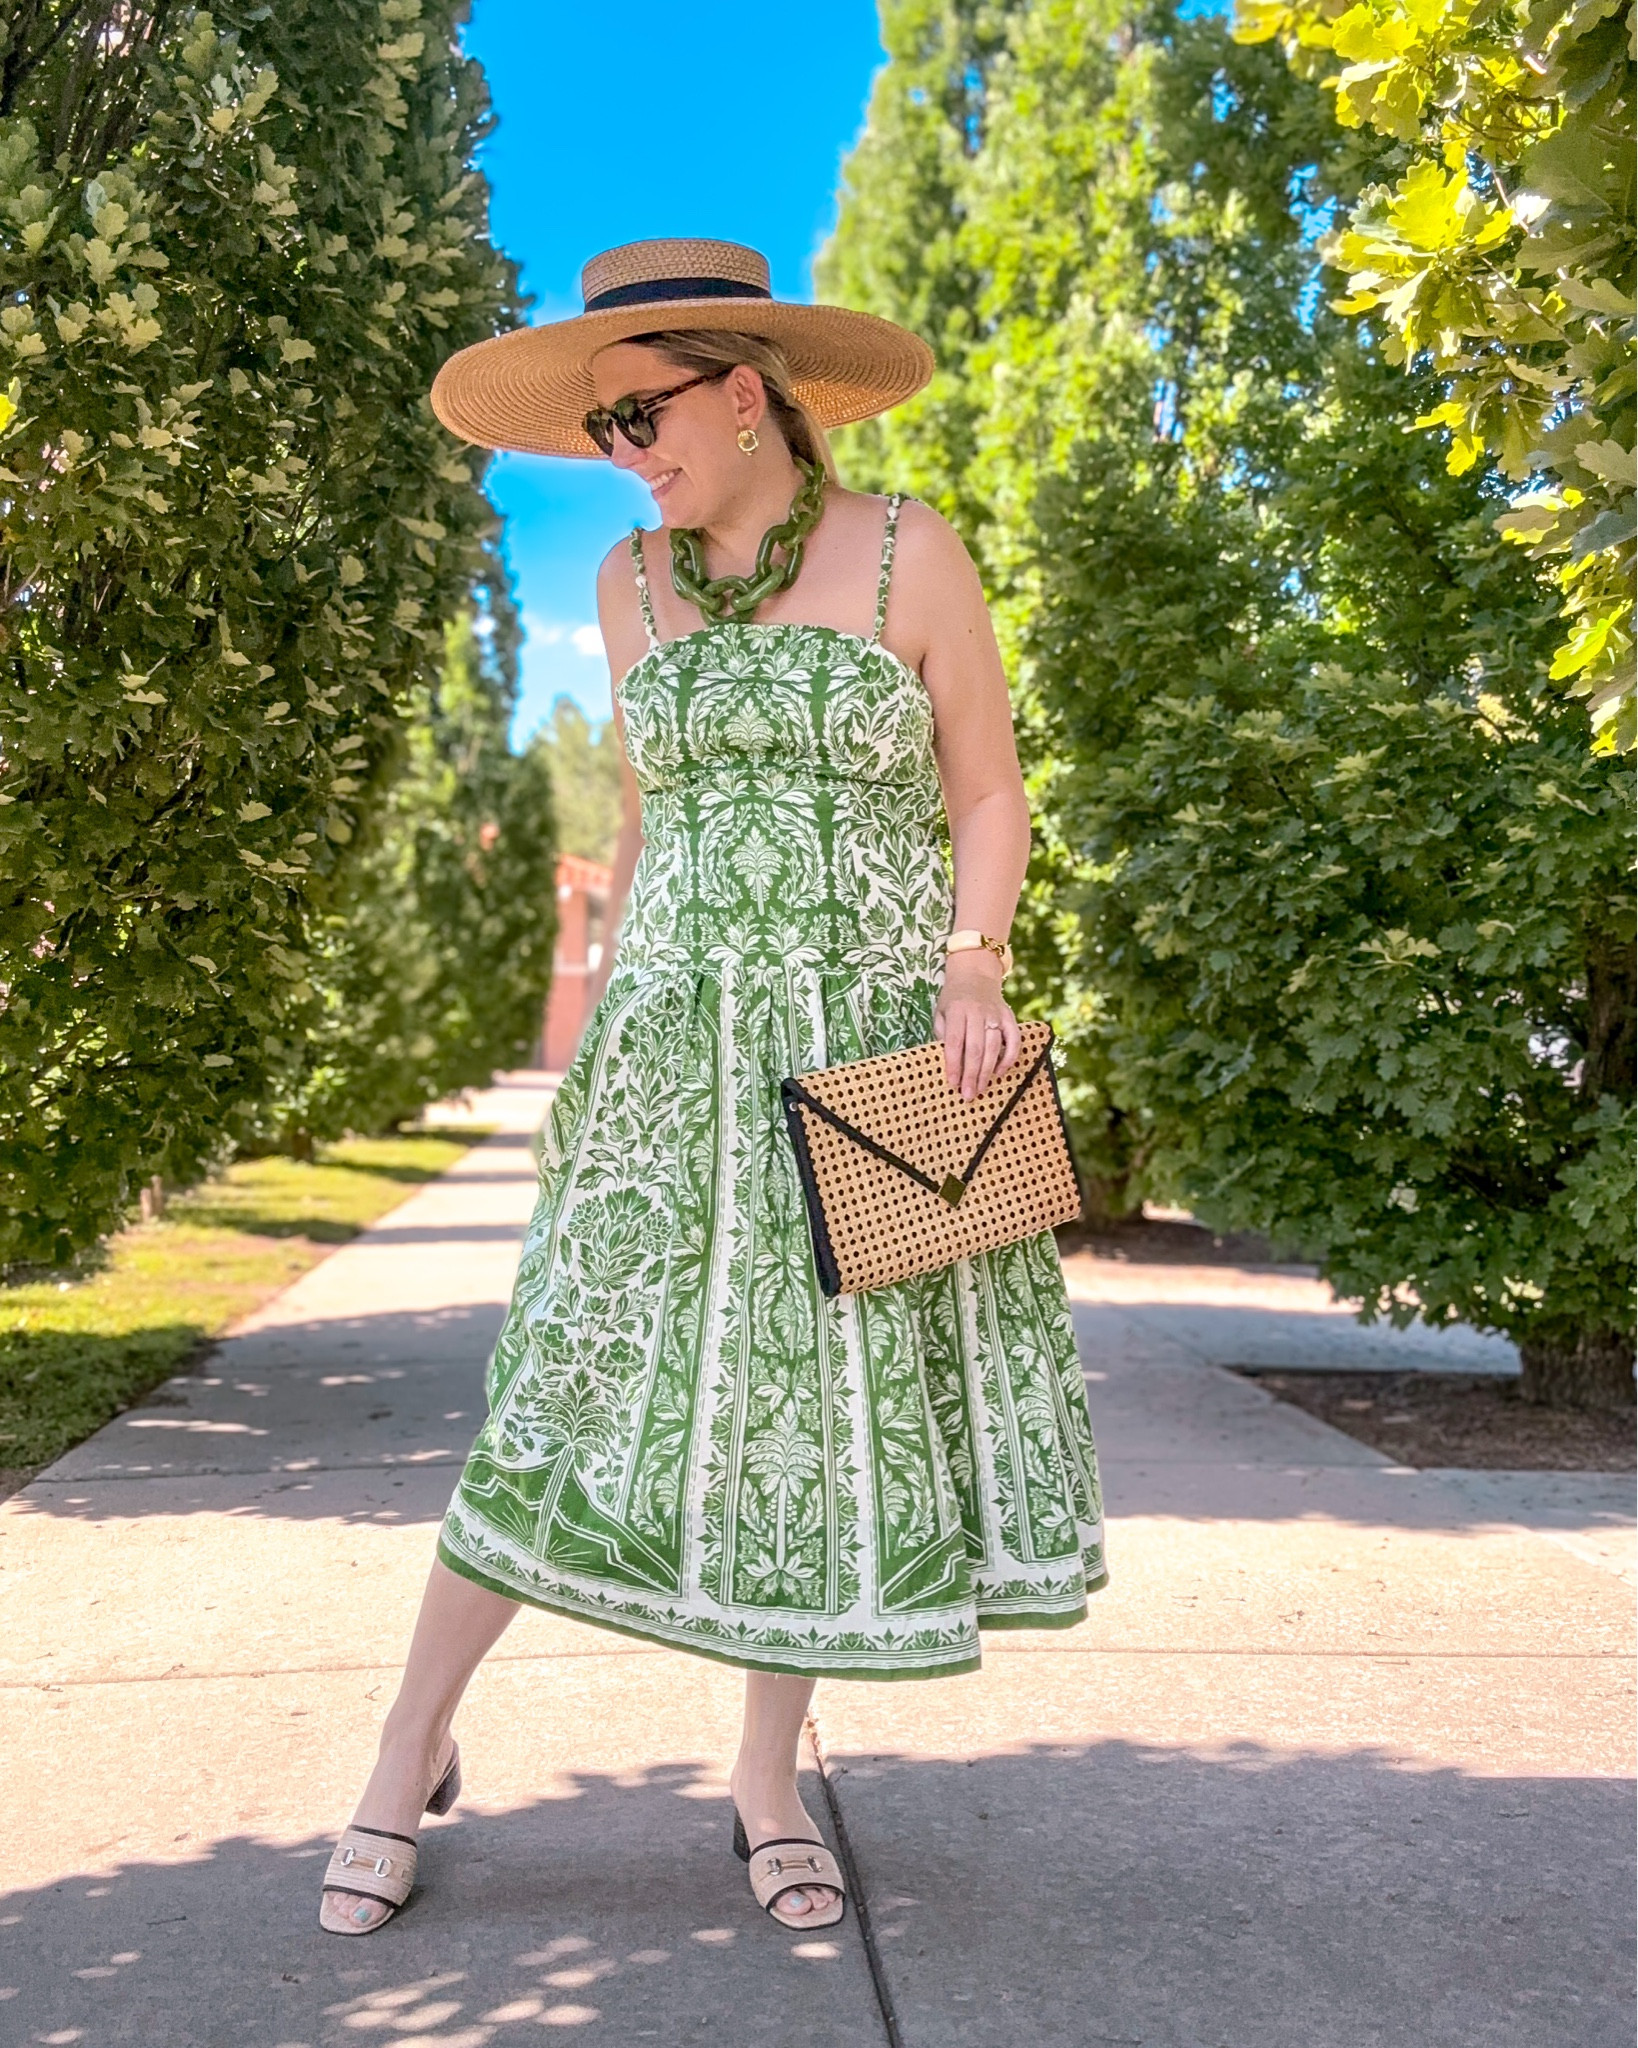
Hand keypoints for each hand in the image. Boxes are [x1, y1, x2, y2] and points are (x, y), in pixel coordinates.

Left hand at [933, 954, 1019, 1098]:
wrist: (976, 974)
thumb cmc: (954, 999)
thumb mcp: (941, 1011)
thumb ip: (942, 1034)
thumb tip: (949, 1060)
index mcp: (957, 1010)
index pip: (955, 1042)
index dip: (954, 1064)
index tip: (953, 1083)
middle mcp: (977, 1012)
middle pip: (975, 1048)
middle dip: (971, 1074)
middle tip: (968, 1094)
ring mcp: (996, 1014)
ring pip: (994, 1047)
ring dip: (987, 1071)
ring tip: (981, 1089)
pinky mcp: (1010, 1017)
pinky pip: (1014, 1040)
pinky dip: (1009, 1057)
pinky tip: (1000, 1072)